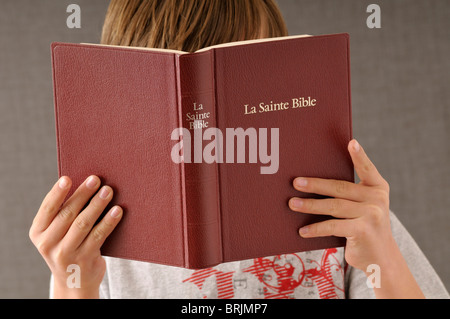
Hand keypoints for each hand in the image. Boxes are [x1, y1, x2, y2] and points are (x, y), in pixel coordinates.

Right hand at [29, 175, 122, 297]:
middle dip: (83, 194)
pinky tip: (118, 211)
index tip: (67, 178)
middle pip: (67, 214)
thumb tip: (87, 184)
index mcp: (39, 232)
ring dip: (97, 205)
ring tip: (108, 191)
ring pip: (83, 224)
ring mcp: (66, 253)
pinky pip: (98, 236)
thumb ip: (65, 213)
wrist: (74, 280)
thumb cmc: (69, 245)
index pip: (48, 209)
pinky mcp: (84, 260)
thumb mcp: (58, 232)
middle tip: (96, 179)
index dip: (57, 193)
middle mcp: (48, 244)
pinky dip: (109, 221)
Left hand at [289, 139, 423, 297]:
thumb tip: (311, 182)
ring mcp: (371, 214)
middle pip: (340, 188)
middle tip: (295, 182)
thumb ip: (349, 193)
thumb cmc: (363, 226)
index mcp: (377, 187)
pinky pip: (333, 226)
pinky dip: (315, 228)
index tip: (351, 142)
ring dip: (309, 205)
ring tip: (292, 204)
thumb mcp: (363, 206)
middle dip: (315, 184)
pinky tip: (302, 231)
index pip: (366, 168)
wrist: (381, 258)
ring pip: (333, 206)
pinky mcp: (363, 230)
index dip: (359, 155)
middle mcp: (376, 198)